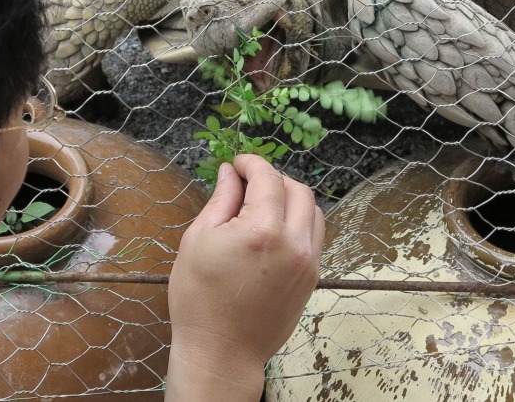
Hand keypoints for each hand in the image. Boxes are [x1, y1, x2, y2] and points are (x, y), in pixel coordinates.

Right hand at [165, 154, 323, 400]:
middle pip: (297, 188)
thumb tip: (230, 172)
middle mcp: (294, 242)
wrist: (222, 351)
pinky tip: (276, 228)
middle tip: (248, 182)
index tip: (237, 163)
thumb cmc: (199, 299)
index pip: (267, 178)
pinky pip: (316, 234)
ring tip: (264, 204)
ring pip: (313, 210)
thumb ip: (221, 199)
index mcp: (262, 230)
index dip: (251, 163)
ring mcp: (309, 261)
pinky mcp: (313, 276)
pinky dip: (300, 221)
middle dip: (273, 177)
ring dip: (291, 197)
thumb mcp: (198, 240)